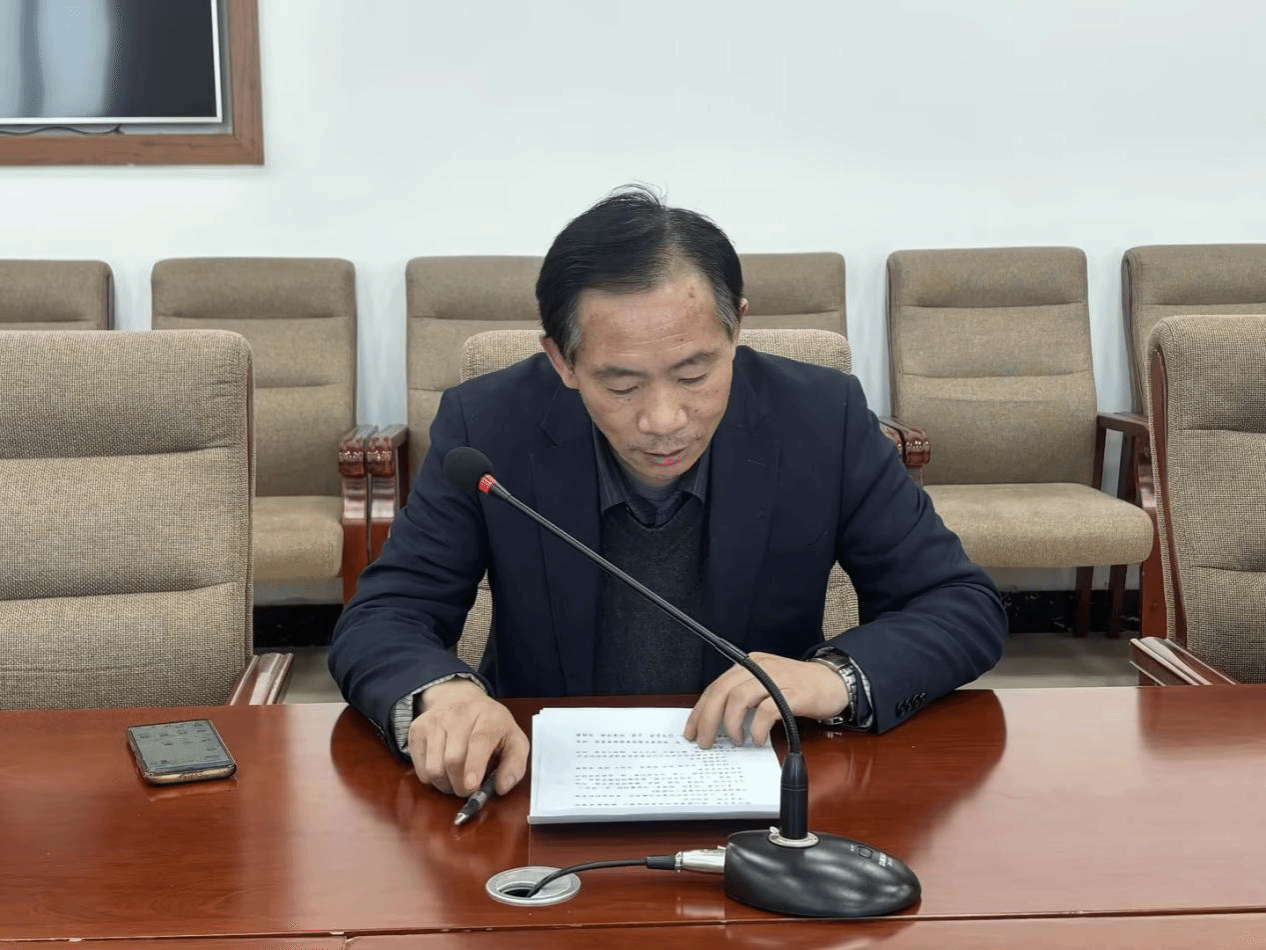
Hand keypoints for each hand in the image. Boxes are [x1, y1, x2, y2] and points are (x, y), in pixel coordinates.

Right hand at [407, 679, 529, 796]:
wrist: (460, 699)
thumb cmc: (490, 726)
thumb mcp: (514, 740)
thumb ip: (515, 765)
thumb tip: (502, 787)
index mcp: (488, 716)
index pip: (479, 740)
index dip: (474, 766)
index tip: (472, 786)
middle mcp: (458, 714)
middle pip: (453, 759)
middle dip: (460, 785)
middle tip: (467, 790)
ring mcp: (434, 720)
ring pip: (434, 767)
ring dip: (445, 785)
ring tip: (456, 780)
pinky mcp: (416, 730)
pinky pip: (420, 769)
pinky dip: (431, 779)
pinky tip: (443, 769)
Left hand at [683, 652, 848, 748]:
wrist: (834, 681)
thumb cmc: (798, 688)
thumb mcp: (766, 686)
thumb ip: (744, 698)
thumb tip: (718, 723)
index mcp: (749, 665)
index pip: (715, 687)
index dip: (700, 711)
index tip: (692, 731)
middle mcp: (759, 667)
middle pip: (722, 692)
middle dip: (708, 720)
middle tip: (706, 742)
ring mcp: (776, 679)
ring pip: (739, 698)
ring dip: (731, 724)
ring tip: (736, 740)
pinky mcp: (793, 693)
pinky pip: (766, 710)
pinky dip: (757, 728)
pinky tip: (756, 739)